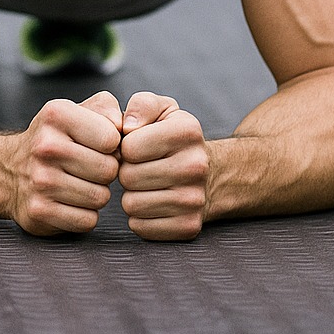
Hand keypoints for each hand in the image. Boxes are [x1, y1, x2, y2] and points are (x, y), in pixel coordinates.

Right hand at [8, 91, 122, 234]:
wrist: (8, 170)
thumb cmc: (53, 140)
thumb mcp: (74, 111)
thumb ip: (105, 107)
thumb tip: (125, 126)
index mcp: (56, 115)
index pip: (112, 138)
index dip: (111, 145)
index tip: (96, 145)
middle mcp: (45, 146)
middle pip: (109, 170)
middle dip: (105, 172)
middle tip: (86, 168)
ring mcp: (40, 180)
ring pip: (100, 197)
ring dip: (95, 194)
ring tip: (76, 183)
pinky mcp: (39, 211)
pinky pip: (87, 220)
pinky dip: (84, 215)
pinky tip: (68, 202)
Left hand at [119, 92, 208, 240]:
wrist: (209, 174)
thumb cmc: (171, 137)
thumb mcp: (161, 109)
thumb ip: (141, 105)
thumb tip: (126, 126)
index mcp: (187, 131)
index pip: (128, 147)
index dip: (124, 147)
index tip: (134, 146)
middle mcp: (196, 166)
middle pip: (128, 177)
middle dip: (125, 172)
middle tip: (139, 168)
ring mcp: (195, 200)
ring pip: (131, 205)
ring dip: (131, 195)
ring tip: (145, 185)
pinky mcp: (189, 227)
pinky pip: (141, 227)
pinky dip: (139, 218)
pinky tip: (152, 203)